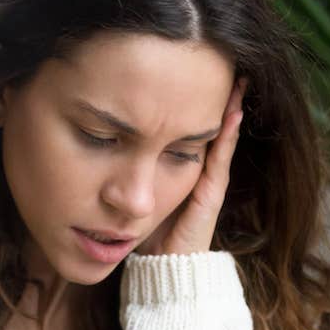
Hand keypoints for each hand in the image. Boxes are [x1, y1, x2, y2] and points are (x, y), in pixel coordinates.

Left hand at [135, 75, 246, 256]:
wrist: (161, 268)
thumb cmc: (144, 233)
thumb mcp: (132, 190)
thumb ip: (122, 169)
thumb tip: (94, 140)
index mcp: (177, 167)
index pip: (185, 127)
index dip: (185, 100)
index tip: (184, 68)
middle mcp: (197, 171)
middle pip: (206, 125)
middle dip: (210, 95)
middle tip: (218, 61)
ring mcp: (207, 181)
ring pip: (219, 135)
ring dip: (228, 107)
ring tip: (235, 77)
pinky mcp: (210, 194)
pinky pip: (221, 157)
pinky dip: (228, 134)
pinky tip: (232, 111)